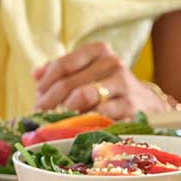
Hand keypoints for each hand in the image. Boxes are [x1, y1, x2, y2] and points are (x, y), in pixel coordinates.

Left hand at [32, 42, 167, 119]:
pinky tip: (76, 128)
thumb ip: (61, 70)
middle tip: (40, 115)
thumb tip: (35, 74)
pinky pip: (99, 117)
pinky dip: (83, 124)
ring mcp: (123, 86)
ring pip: (83, 98)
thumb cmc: (108, 86)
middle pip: (69, 84)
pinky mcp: (130, 108)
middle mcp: (113, 64)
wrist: (146, 103)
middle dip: (50, 101)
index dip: (46, 83)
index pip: (63, 65)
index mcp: (100, 51)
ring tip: (55, 121)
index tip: (38, 97)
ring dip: (64, 112)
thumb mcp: (87, 71)